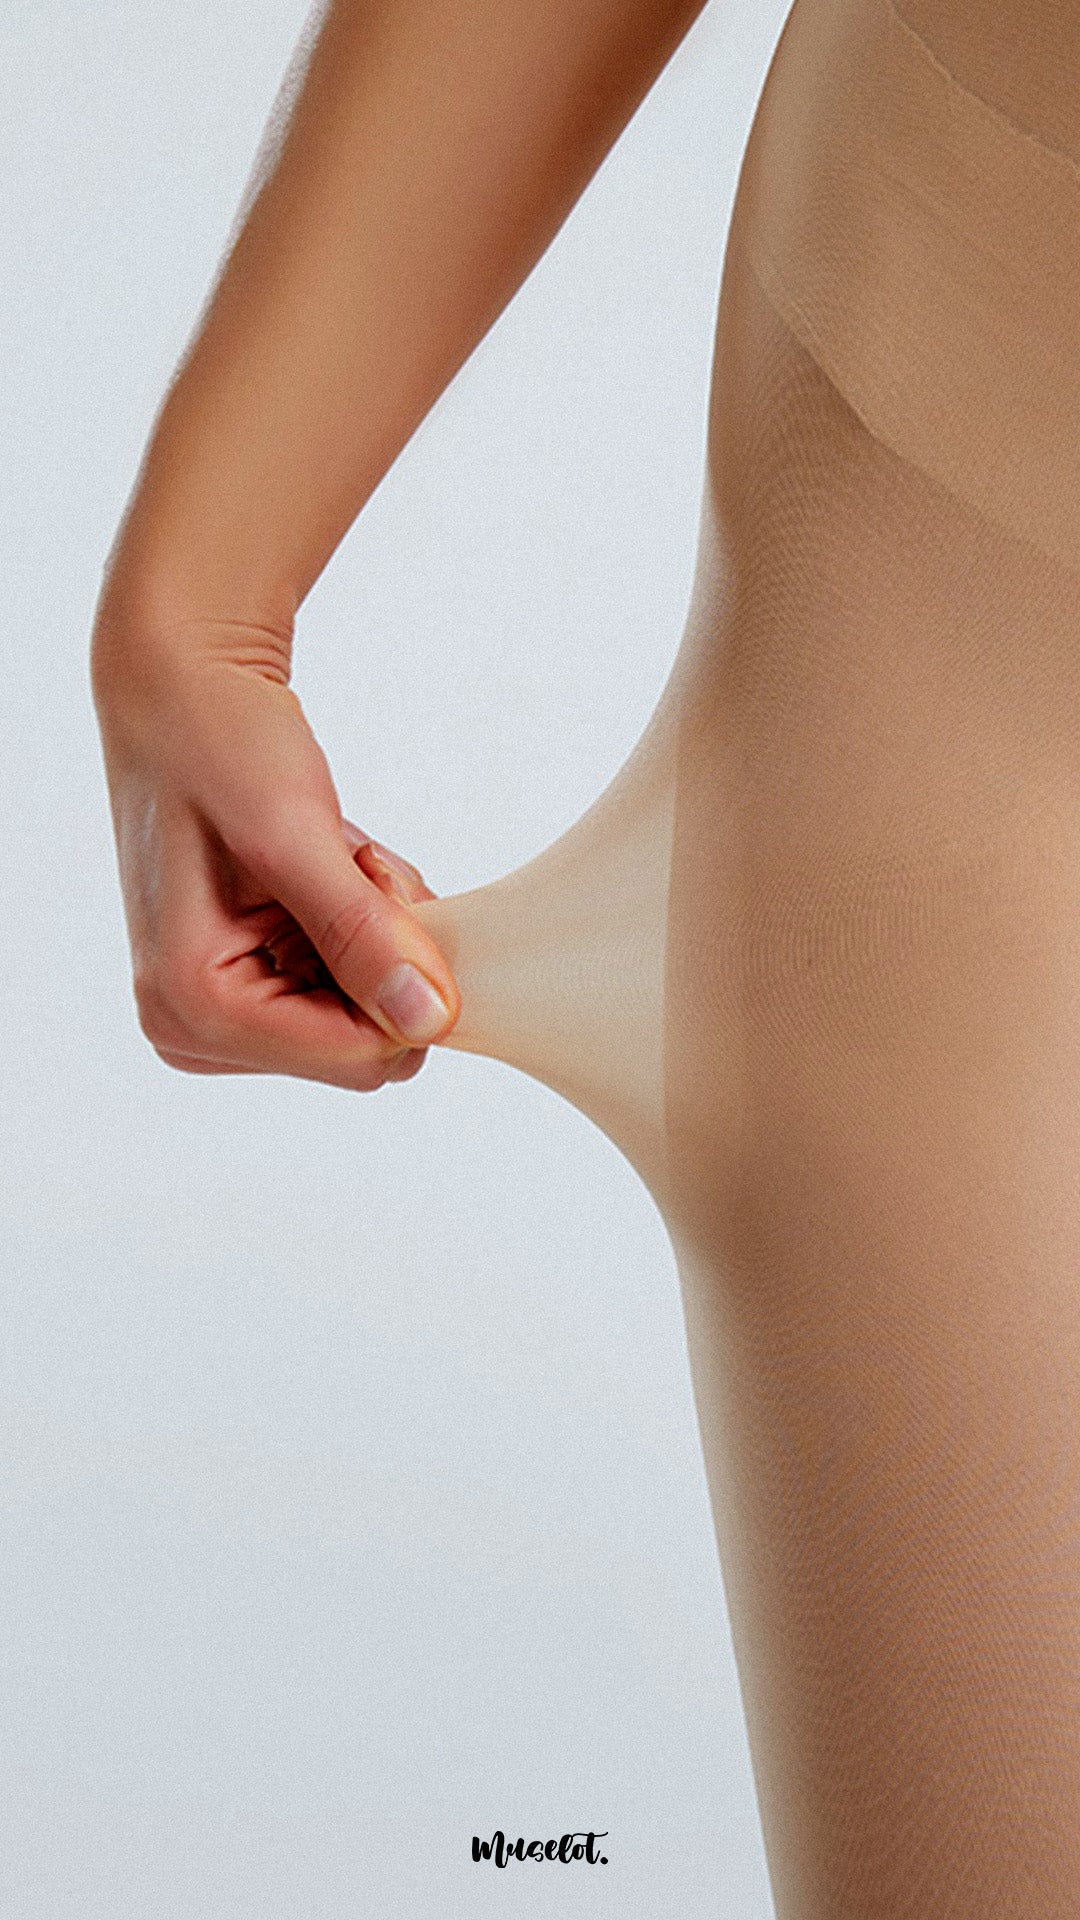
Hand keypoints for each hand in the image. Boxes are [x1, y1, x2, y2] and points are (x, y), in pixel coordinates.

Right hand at [90, 598, 460, 1091]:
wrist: (180, 689)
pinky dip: (366, 922)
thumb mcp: (292, 833)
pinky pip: (354, 984)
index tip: (369, 880)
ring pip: (371, 1012)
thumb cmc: (216, 742)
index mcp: (193, 1008)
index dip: (403, 976)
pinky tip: (331, 865)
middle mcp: (196, 1030)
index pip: (359, 1057)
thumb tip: (430, 1021)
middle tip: (349, 863)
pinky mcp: (248, 986)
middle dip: (384, 952)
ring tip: (334, 856)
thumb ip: (361, 934)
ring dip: (377, 930)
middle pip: (366, 1045)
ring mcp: (221, 1013)